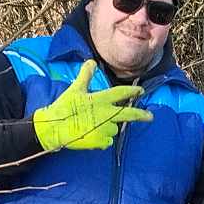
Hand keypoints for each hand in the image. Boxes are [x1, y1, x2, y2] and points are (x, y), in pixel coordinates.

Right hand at [33, 60, 152, 151]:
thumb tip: (91, 61)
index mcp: (101, 99)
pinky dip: (102, 139)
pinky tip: (91, 135)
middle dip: (141, 115)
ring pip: (114, 128)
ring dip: (108, 127)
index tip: (141, 90)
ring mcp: (104, 129)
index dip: (132, 90)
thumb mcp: (75, 89)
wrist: (54, 129)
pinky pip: (107, 141)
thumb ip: (85, 76)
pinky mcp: (100, 142)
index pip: (121, 93)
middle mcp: (106, 114)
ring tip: (92, 126)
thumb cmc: (63, 108)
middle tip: (150, 117)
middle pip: (128, 114)